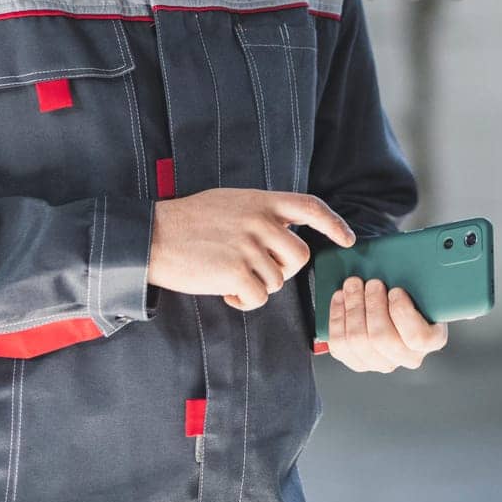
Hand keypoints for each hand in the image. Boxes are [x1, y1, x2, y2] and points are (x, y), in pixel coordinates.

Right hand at [147, 188, 355, 310]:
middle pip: (299, 256)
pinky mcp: (237, 272)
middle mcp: (260, 221)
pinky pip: (259, 298)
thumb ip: (259, 212)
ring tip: (228, 275)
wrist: (153, 236)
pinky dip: (244, 300)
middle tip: (257, 271)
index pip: (310, 206)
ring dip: (257, 285)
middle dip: (284, 271)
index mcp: (260, 201)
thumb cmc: (188, 220)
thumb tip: (284, 229)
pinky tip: (224, 290)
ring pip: (277, 281)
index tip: (348, 239)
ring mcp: (249, 247)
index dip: (333, 223)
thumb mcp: (230, 202)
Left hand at [324, 276, 447, 372]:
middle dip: (372, 305)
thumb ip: (417, 281)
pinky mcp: (358, 361)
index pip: (418, 337)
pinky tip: (340, 299)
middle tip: (371, 284)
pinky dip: (337, 317)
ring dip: (353, 308)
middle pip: (382, 338)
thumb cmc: (411, 294)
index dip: (403, 313)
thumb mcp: (421, 286)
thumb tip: (405, 264)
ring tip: (352, 286)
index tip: (395, 290)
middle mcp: (408, 356)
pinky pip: (340, 344)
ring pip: (359, 341)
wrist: (394, 307)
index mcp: (431, 339)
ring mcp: (382, 362)